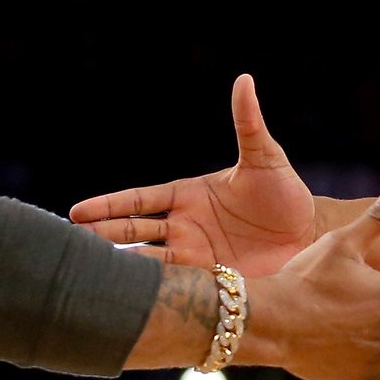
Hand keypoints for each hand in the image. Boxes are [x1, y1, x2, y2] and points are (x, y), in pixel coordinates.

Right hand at [70, 74, 317, 276]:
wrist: (309, 235)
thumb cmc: (286, 193)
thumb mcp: (265, 157)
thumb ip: (249, 123)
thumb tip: (244, 80)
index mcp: (189, 194)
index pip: (140, 200)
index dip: (110, 205)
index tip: (78, 212)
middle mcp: (185, 225)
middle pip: (134, 231)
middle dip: (103, 236)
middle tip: (69, 244)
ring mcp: (195, 254)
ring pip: (148, 260)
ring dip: (121, 265)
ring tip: (89, 274)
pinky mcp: (211, 278)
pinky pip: (176, 285)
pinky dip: (154, 290)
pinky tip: (130, 299)